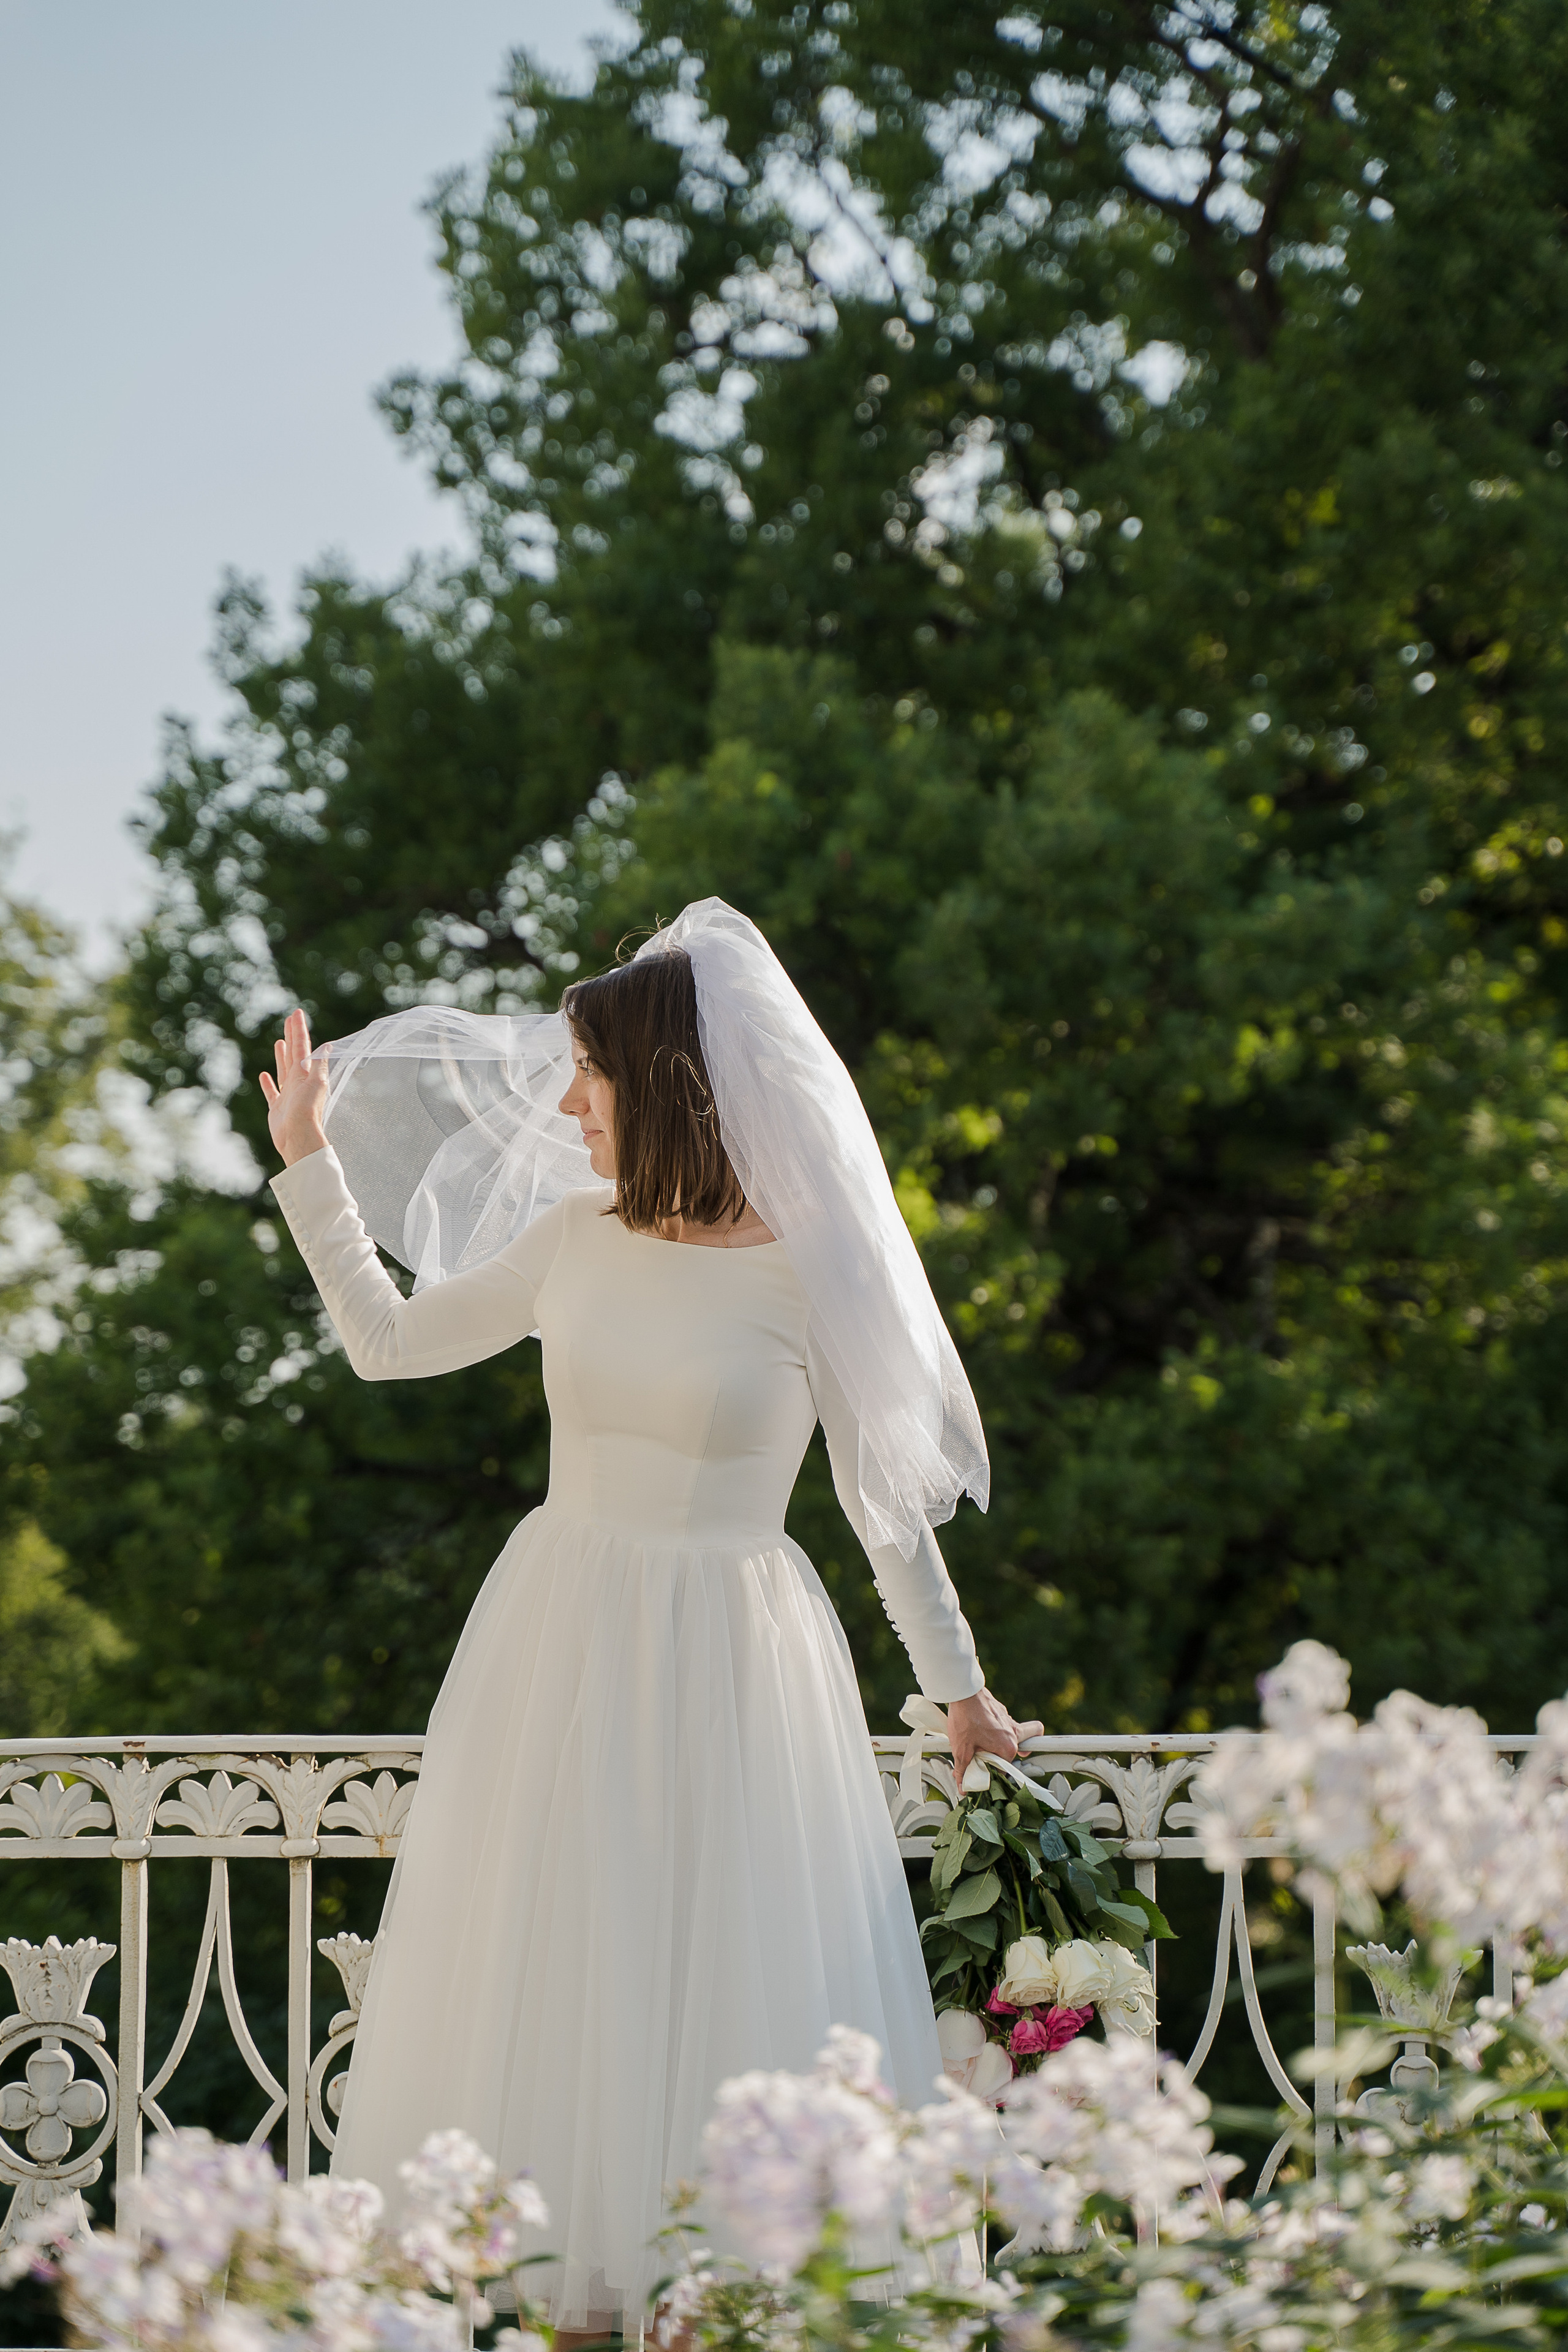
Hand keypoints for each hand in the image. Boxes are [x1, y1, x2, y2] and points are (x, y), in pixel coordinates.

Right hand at [257, 1008, 330, 1165]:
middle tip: (289, 1020)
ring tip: (279, 1042)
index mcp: (306, 1074)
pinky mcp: (278, 1107)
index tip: (296, 1013)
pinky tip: (264, 1075)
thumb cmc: (308, 1110)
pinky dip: (268, 1083)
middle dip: (292, 1036)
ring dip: (281, 1056)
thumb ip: (319, 1064)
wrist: (298, 1136)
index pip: (302, 1047)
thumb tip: (328, 1045)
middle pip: (293, 1054)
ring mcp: (287, 1094)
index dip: (299, 1030)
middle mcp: (298, 1082)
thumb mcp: (317, 1082)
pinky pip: (272, 1092)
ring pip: (283, 1069)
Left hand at [946, 1691, 1044, 1789]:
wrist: (962, 1690)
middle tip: (985, 1761)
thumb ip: (963, 1770)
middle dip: (1002, 1759)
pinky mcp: (1001, 1713)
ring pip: (1010, 1739)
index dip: (990, 1775)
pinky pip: (1001, 1728)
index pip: (1004, 1771)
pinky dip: (991, 1732)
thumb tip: (963, 1786)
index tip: (978, 1775)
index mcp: (1008, 1747)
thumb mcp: (961, 1749)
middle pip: (1015, 1754)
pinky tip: (974, 1731)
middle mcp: (1013, 1734)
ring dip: (995, 1745)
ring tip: (976, 1744)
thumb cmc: (965, 1717)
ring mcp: (1009, 1722)